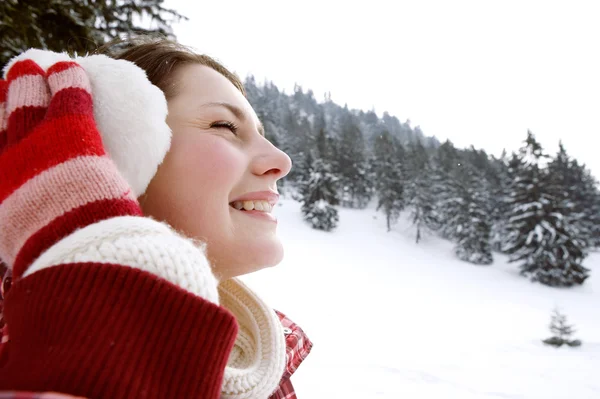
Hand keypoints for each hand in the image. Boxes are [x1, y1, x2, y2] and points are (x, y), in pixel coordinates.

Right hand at [0, 56, 140, 277]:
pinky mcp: (71, 133)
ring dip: (29, 83)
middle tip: (8, 83)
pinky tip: (70, 68)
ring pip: (28, 103)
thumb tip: (21, 269)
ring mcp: (38, 145)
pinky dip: (69, 80)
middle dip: (6, 100)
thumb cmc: (56, 259)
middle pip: (4, 121)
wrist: (73, 250)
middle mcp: (10, 164)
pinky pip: (69, 97)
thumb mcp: (29, 250)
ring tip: (30, 68)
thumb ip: (24, 240)